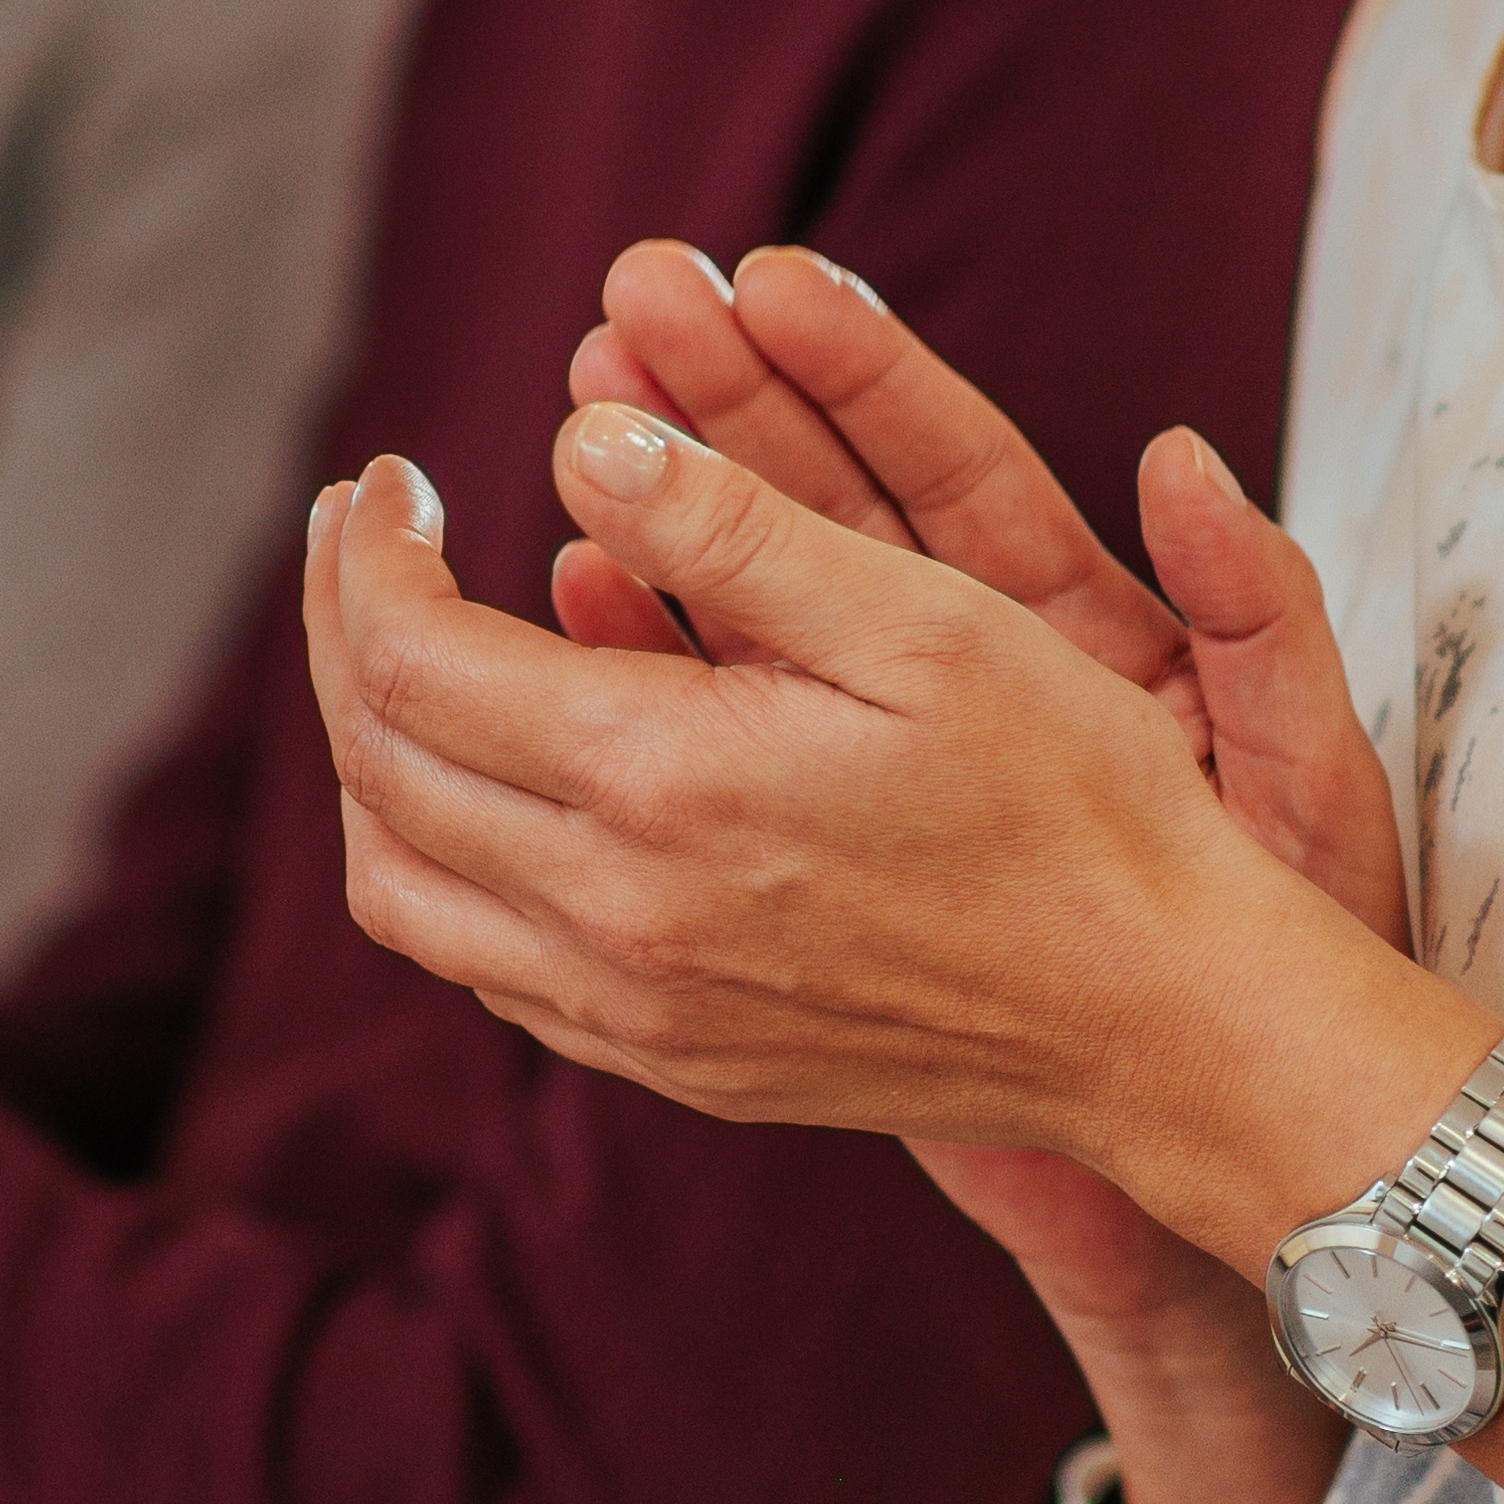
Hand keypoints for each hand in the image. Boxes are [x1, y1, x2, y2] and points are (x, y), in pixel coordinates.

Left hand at [300, 417, 1476, 1192]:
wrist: (1159, 1019)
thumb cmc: (1073, 800)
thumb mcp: (923, 619)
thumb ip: (734, 530)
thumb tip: (577, 443)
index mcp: (665, 788)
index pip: (413, 661)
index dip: (372, 552)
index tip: (393, 475)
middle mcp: (618, 919)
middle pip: (378, 768)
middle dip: (344, 630)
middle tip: (366, 534)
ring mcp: (635, 1010)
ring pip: (400, 888)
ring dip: (370, 755)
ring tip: (401, 649)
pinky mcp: (670, 1059)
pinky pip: (482, 965)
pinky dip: (442, 858)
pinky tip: (496, 780)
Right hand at [560, 246, 1406, 944]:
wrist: (1216, 1106)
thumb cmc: (1279, 943)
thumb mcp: (1304, 771)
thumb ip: (1256, 616)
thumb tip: (1190, 458)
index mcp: (1090, 628)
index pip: (954, 466)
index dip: (861, 368)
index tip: (769, 275)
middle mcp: (973, 676)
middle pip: (827, 507)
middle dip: (729, 396)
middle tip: (633, 295)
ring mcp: (883, 759)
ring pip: (754, 600)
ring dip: (665, 500)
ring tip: (584, 393)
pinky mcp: (820, 846)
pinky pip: (709, 735)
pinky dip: (643, 661)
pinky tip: (577, 589)